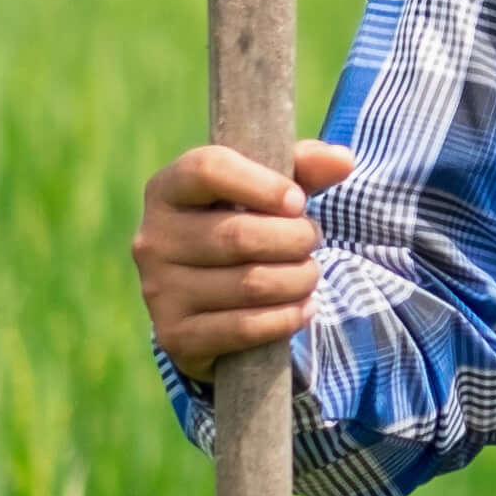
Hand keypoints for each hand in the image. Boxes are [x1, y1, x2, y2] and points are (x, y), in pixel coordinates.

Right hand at [131, 137, 354, 383]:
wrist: (209, 298)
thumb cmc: (244, 223)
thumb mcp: (270, 188)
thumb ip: (306, 167)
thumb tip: (344, 160)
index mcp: (167, 189)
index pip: (208, 170)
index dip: (263, 184)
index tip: (299, 201)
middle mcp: (152, 239)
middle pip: (239, 235)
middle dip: (295, 239)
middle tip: (313, 240)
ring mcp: (158, 290)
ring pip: (250, 284)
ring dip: (299, 279)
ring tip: (310, 273)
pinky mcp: (174, 335)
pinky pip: (244, 328)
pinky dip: (286, 318)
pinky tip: (303, 308)